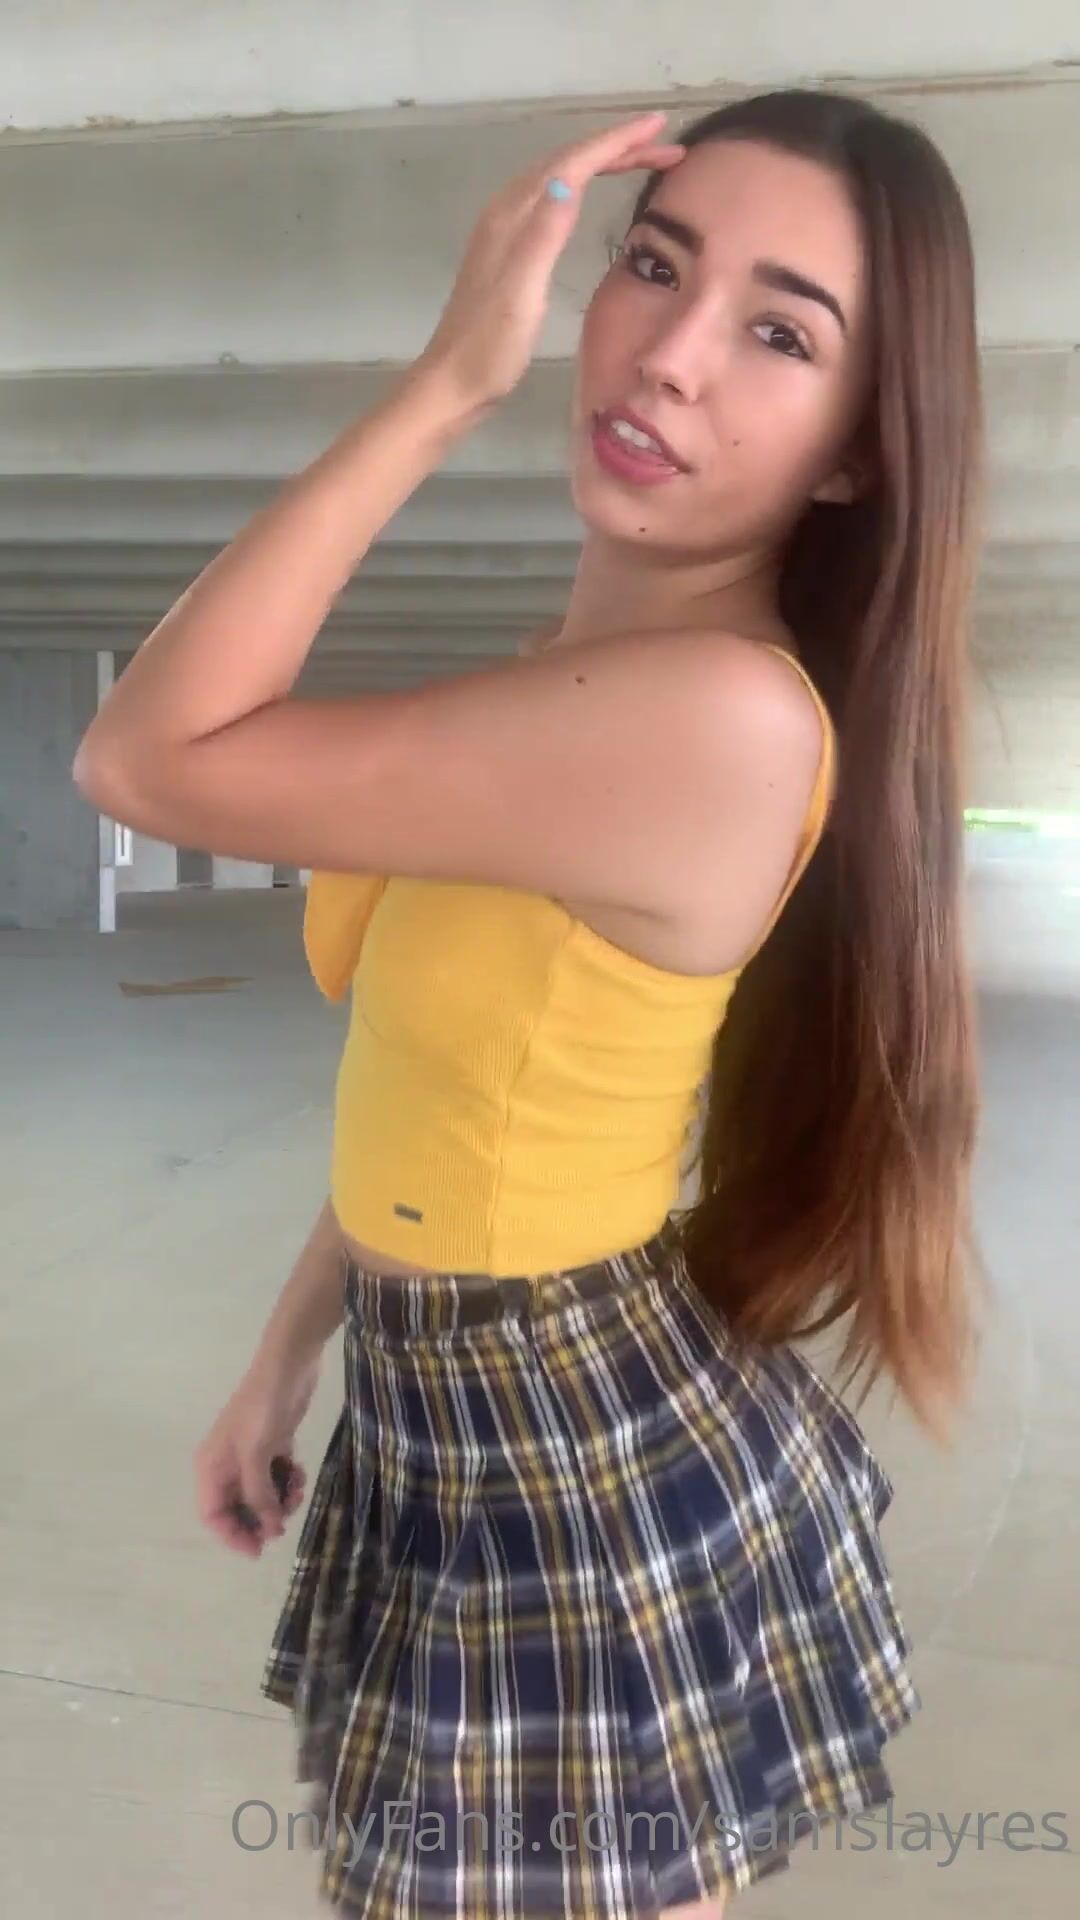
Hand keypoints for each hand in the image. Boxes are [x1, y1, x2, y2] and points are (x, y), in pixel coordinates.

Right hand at [194, 1354, 319, 1557]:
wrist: (289, 1364)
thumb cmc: (264, 1408)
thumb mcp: (256, 1454)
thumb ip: (258, 1494)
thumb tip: (269, 1527)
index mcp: (211, 1467)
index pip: (212, 1515)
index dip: (232, 1536)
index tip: (258, 1550)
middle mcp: (226, 1465)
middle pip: (237, 1509)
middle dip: (260, 1518)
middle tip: (284, 1523)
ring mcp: (250, 1455)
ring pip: (260, 1495)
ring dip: (279, 1500)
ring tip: (297, 1490)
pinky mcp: (272, 1446)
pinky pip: (276, 1478)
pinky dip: (288, 1482)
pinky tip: (299, 1472)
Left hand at [413, 111, 684, 413]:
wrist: (452, 384)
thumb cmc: (489, 348)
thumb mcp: (520, 294)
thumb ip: (542, 237)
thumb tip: (569, 182)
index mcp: (513, 217)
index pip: (571, 163)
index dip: (616, 142)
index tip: (659, 126)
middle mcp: (507, 213)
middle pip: (567, 162)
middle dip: (617, 148)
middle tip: (666, 145)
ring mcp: (506, 231)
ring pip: (560, 178)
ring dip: (601, 162)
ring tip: (643, 158)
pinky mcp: (510, 251)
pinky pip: (551, 200)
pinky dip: (581, 185)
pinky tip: (590, 193)